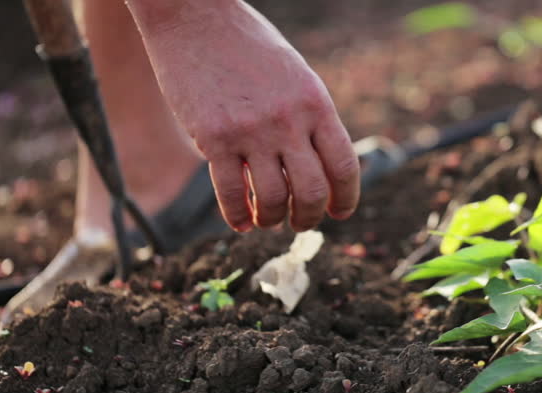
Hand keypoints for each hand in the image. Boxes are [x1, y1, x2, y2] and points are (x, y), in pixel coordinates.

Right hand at [126, 0, 358, 230]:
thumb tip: (320, 165)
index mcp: (316, 103)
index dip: (346, 198)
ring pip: (274, 199)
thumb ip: (309, 117)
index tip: (339, 212)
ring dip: (273, 219)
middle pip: (312, 191)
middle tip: (300, 223)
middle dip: (309, 217)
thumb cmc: (247, 46)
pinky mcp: (215, 138)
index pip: (344, 165)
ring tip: (268, 219)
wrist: (195, 15)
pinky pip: (232, 194)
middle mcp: (289, 120)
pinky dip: (238, 216)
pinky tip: (241, 221)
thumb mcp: (295, 76)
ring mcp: (252, 130)